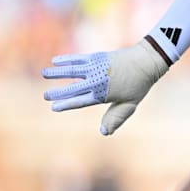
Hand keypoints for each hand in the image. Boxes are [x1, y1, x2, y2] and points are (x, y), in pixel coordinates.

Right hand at [42, 39, 168, 134]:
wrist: (146, 62)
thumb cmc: (138, 86)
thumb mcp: (129, 105)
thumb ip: (115, 118)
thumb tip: (103, 133)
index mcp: (104, 94)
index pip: (81, 101)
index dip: (67, 104)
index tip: (54, 107)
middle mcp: (98, 81)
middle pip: (74, 88)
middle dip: (58, 92)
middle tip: (45, 96)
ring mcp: (97, 67)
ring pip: (73, 70)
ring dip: (57, 72)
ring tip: (43, 74)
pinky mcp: (97, 57)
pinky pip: (79, 58)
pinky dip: (66, 59)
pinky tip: (55, 60)